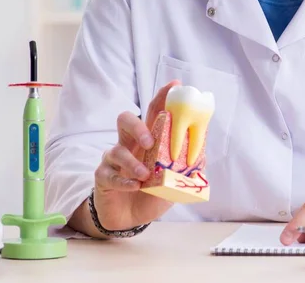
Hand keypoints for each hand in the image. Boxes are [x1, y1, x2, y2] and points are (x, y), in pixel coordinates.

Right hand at [90, 79, 180, 230]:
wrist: (130, 219)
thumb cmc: (152, 193)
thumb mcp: (173, 181)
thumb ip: (185, 168)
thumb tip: (201, 157)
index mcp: (148, 139)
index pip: (153, 112)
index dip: (162, 97)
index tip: (175, 85)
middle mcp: (129, 144)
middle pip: (125, 120)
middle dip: (137, 126)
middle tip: (149, 141)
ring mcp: (113, 160)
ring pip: (116, 150)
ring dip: (132, 162)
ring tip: (145, 175)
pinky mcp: (103, 177)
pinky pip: (109, 174)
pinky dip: (123, 180)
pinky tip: (134, 186)